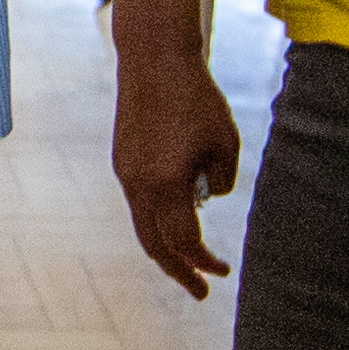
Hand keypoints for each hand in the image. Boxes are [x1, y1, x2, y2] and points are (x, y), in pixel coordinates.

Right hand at [109, 42, 245, 298]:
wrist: (153, 59)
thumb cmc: (196, 98)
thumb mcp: (225, 143)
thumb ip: (222, 181)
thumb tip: (208, 199)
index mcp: (166, 185)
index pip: (185, 241)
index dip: (205, 261)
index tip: (223, 271)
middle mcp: (138, 185)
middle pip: (155, 245)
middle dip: (178, 272)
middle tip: (200, 291)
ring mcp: (126, 172)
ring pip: (143, 224)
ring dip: (168, 243)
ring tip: (194, 254)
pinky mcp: (122, 160)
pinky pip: (139, 201)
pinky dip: (158, 217)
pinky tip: (179, 213)